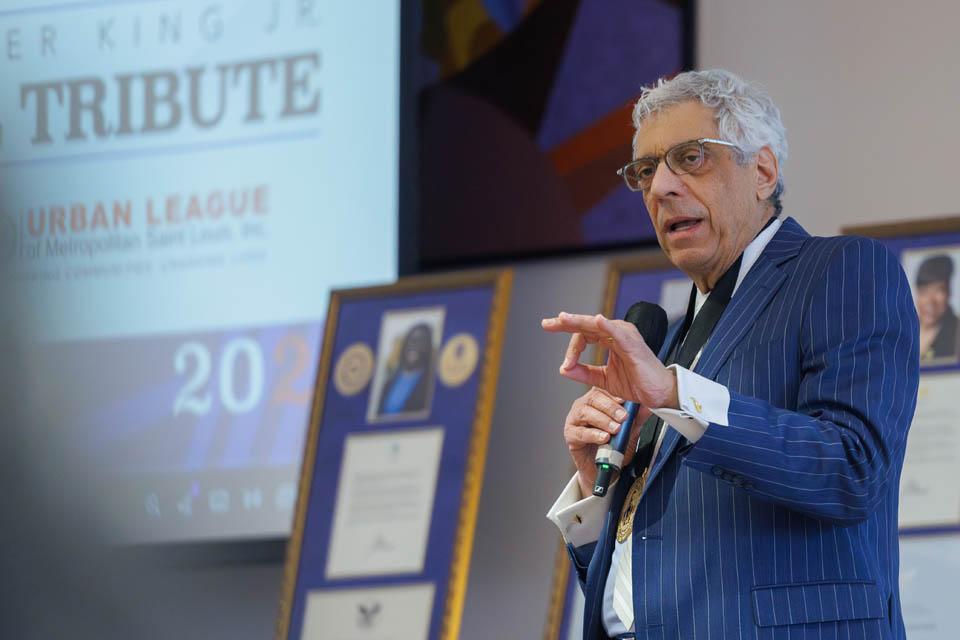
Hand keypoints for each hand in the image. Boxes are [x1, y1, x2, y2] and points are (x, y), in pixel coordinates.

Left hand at [541, 312, 678, 409]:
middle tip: (547, 324)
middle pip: (586, 325)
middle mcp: (616, 333)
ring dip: (579, 322)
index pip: (584, 334)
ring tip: (562, 319)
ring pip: (597, 325)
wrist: (656, 394)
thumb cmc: (636, 383)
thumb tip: (564, 369)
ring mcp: (625, 336)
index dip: (571, 348)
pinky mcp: (632, 344)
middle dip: (565, 323)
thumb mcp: (603, 379)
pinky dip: (607, 326)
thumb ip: (584, 372)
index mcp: (610, 339)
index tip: (565, 364)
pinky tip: (596, 320)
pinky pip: (617, 332)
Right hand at [563, 387, 651, 496]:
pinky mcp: (570, 435)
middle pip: (593, 398)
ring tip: (615, 429)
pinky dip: (593, 435)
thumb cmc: (614, 446)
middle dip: (610, 407)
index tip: (627, 400)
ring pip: (585, 413)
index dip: (615, 393)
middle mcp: (584, 405)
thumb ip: (637, 417)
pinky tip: (604, 438)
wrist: (605, 469)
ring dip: (602, 420)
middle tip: (624, 417)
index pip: (603, 389)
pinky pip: (580, 432)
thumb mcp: (630, 430)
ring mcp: (574, 419)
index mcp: (597, 399)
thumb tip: (649, 406)